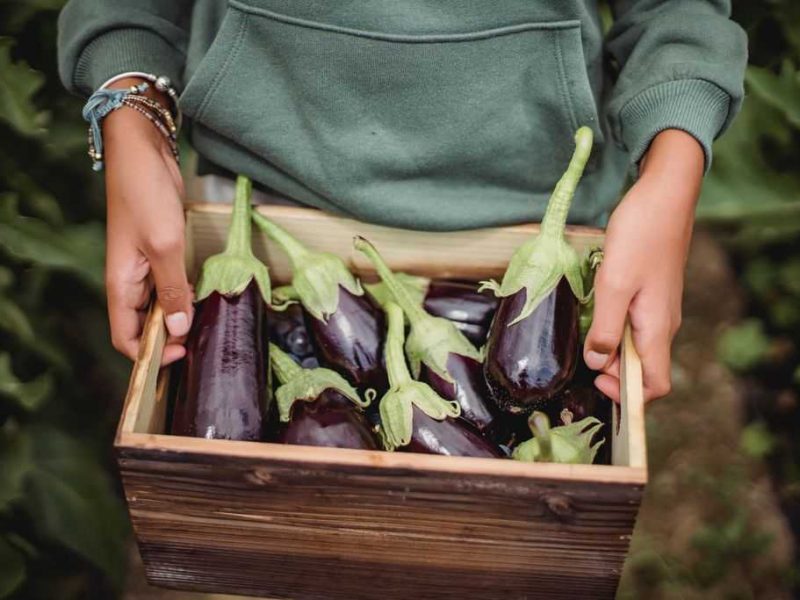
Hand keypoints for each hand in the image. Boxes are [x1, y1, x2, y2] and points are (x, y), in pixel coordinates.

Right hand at [104, 78, 191, 364]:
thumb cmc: (145, 195)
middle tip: (201, 344)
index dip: (150, 354)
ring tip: (208, 326)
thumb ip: (171, 289)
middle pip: (144, 326)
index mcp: (120, 285)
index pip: (126, 338)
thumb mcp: (164, 245)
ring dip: (179, 318)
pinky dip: (185, 295)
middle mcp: (130, 281)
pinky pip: (170, 285)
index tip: (181, 355)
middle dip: (168, 340)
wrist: (143, 151)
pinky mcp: (161, 252)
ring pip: (160, 306)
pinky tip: (206, 298)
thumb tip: (176, 330)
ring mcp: (145, 266)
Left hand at [583, 129, 703, 401]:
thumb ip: (604, 327)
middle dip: (611, 369)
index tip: (596, 380)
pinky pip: (632, 322)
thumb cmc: (641, 235)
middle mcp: (662, 324)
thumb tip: (597, 362)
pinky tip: (594, 309)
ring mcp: (657, 308)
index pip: (655, 385)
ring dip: (609, 346)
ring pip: (634, 344)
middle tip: (580, 350)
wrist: (664, 194)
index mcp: (657, 328)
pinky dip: (612, 326)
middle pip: (641, 367)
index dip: (627, 394)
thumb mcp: (614, 283)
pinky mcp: (650, 292)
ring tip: (583, 329)